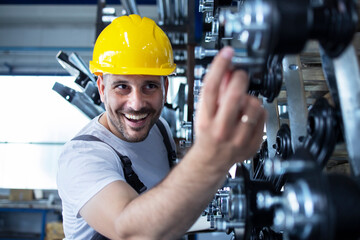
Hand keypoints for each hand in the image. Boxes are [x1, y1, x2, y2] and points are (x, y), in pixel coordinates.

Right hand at [194, 46, 266, 169]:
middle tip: (240, 75)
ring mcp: (238, 138)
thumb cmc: (207, 133)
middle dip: (240, 78)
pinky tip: (249, 115)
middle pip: (234, 95)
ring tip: (243, 103)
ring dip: (250, 98)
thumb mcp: (204, 112)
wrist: (212, 160)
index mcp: (206, 120)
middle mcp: (221, 130)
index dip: (220, 66)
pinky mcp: (252, 144)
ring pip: (253, 104)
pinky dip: (258, 111)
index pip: (211, 88)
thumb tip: (226, 70)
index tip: (227, 53)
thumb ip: (215, 92)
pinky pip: (263, 116)